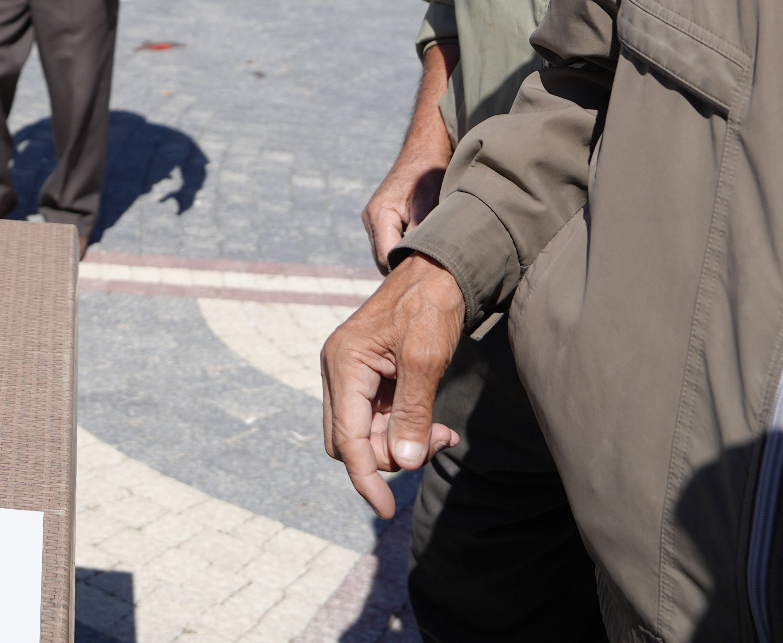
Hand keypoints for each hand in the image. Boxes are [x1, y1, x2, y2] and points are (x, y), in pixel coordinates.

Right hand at [321, 255, 464, 518]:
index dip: (366, 478)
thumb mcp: (425, 361)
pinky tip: (436, 426)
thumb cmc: (430, 308)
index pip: (347, 439)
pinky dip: (405, 429)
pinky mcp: (369, 375)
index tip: (386, 509)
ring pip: (366, 434)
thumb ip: (412, 414)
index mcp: (344, 364)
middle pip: (350, 442)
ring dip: (402, 443)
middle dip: (389, 456)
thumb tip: (402, 463)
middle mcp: (340, 371)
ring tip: (443, 433)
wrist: (440, 271)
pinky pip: (379, 419)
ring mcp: (352, 373)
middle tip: (434, 444)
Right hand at [364, 40, 457, 270]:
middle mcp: (371, 219)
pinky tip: (425, 257)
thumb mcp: (431, 207)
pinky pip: (391, 245)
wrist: (425, 151)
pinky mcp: (382, 219)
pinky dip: (405, 252)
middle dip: (404, 272)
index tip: (427, 286)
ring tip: (430, 272)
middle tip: (431, 285)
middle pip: (384, 261)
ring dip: (405, 262)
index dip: (405, 274)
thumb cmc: (430, 175)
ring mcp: (374, 220)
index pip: (387, 259)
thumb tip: (425, 266)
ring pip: (387, 255)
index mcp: (379, 215)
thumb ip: (423, 235)